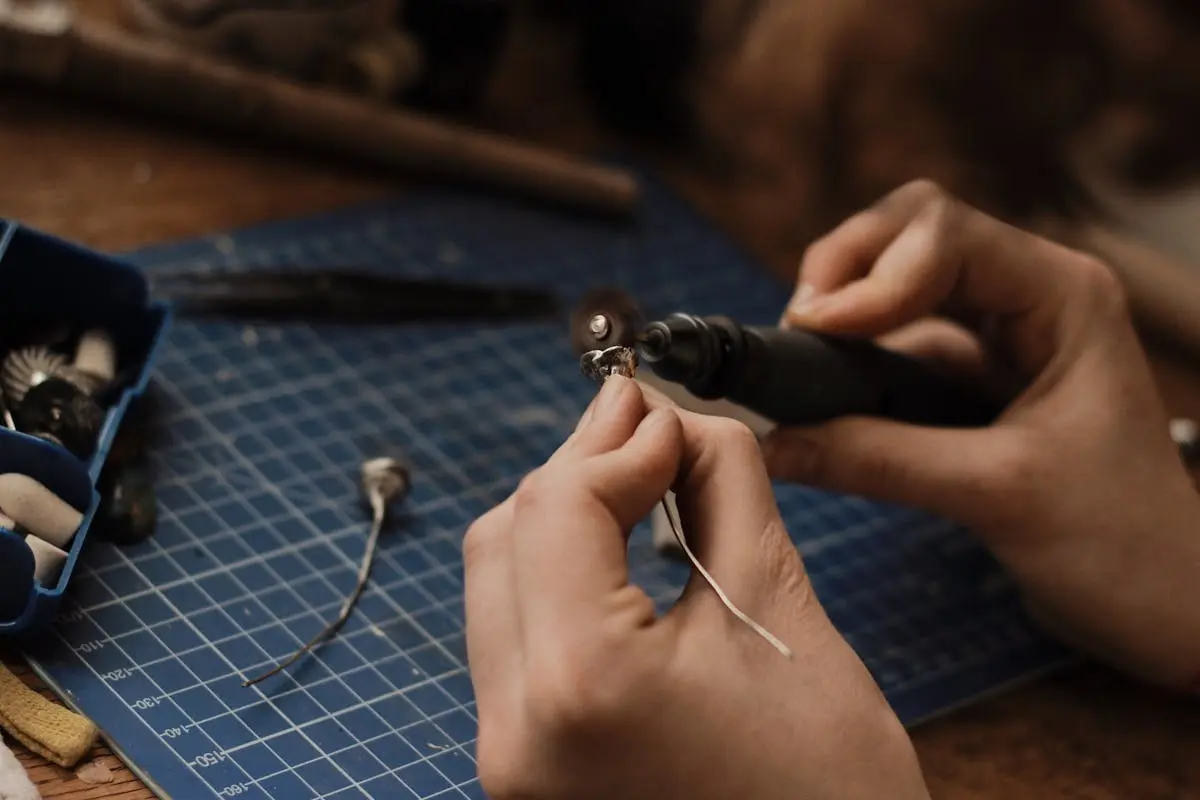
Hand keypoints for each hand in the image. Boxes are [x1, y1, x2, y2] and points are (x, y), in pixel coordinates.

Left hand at [463, 375, 930, 799]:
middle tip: (647, 426)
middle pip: (507, 536)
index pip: (559, 503)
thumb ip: (722, 490)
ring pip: (498, 585)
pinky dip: (556, 579)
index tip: (671, 415)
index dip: (618, 440)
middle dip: (579, 467)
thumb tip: (680, 424)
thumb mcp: (782, 614)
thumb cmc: (829, 789)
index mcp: (579, 684)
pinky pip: (512, 641)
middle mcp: (514, 730)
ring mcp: (507, 761)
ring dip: (561, 518)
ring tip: (635, 478)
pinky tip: (614, 549)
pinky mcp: (522, 772)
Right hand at [766, 179, 1199, 687]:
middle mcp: (1029, 294)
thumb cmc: (1121, 544)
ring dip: (843, 312)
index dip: (871, 274)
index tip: (815, 332)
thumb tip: (776, 443)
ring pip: (897, 281)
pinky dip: (852, 361)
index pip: (946, 233)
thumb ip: (880, 460)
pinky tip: (825, 398)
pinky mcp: (971, 377)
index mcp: (1062, 296)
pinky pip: (895, 344)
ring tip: (802, 367)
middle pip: (912, 232)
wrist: (1161, 603)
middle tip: (800, 334)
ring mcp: (999, 333)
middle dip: (846, 270)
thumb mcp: (995, 494)